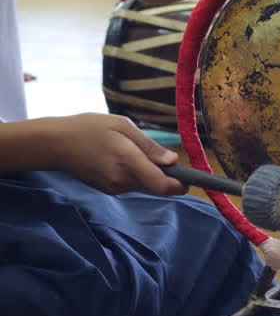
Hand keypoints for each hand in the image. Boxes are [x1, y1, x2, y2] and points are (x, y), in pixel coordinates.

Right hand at [49, 113, 187, 195]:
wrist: (54, 144)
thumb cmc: (89, 128)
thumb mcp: (122, 126)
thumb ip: (149, 146)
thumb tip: (173, 160)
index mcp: (129, 162)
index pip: (163, 185)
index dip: (180, 185)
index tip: (190, 178)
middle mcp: (123, 180)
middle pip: (157, 187)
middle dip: (166, 176)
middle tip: (160, 156)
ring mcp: (114, 188)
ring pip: (145, 186)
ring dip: (149, 173)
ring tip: (132, 151)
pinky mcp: (108, 190)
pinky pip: (132, 185)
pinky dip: (136, 174)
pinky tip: (121, 158)